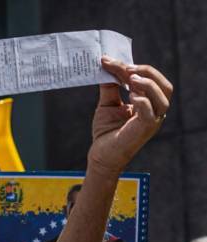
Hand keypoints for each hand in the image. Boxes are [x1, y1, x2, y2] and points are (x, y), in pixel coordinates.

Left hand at [88, 58, 172, 176]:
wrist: (102, 155)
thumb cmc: (106, 132)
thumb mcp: (108, 104)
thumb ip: (110, 87)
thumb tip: (107, 66)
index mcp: (150, 103)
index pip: (151, 80)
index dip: (134, 67)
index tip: (111, 60)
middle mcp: (156, 111)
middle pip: (164, 85)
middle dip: (147, 72)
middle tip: (127, 69)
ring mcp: (153, 120)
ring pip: (163, 96)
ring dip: (148, 84)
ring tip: (130, 79)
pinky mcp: (146, 129)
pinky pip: (152, 112)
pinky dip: (143, 100)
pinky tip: (131, 96)